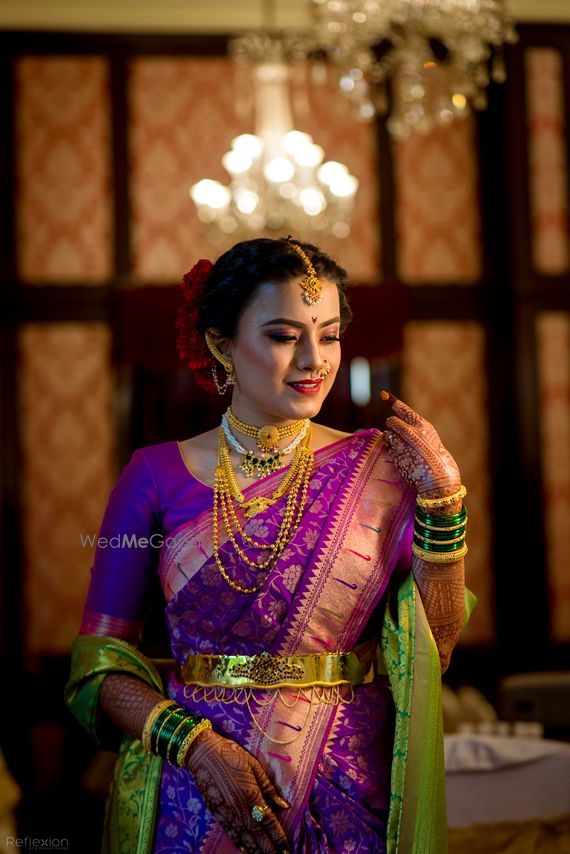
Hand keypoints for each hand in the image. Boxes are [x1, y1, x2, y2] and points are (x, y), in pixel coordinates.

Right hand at [185, 729, 289, 852]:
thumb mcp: (254, 765)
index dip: (279, 837)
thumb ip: (269, 788)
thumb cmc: (231, 754)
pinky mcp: (217, 813)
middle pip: (258, 835)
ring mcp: (227, 813)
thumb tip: (284, 805)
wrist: (203, 753)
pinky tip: (246, 850)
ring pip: (244, 838)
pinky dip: (240, 844)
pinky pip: (230, 833)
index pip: (269, 822)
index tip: (288, 848)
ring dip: (256, 850)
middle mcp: (240, 808)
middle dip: (270, 849)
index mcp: (251, 795)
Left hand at [381, 391, 460, 497]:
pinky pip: (387, 448)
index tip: (382, 394)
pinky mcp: (395, 454)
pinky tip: (402, 457)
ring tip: (404, 449)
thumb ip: (418, 435)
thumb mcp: (432, 442)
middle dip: (392, 426)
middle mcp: (411, 431)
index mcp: (423, 425)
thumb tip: (400, 431)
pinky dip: (391, 450)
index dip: (392, 400)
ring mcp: (401, 443)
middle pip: (392, 421)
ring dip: (391, 439)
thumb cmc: (438, 463)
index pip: (404, 409)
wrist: (439, 482)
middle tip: (399, 435)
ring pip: (387, 434)